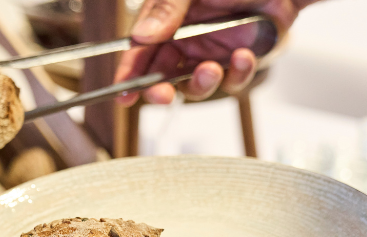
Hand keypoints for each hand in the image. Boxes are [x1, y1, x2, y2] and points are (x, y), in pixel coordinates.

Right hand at [114, 0, 310, 104]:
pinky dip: (237, 74)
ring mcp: (210, 54)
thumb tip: (141, 35)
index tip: (123, 95)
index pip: (140, 52)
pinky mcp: (237, 63)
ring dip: (202, 84)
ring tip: (212, 68)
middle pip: (162, 78)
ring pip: (196, 87)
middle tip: (162, 96)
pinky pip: (232, 82)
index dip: (129, 75)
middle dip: (160, 91)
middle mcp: (184, 42)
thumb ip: (166, 9)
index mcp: (165, 21)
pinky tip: (244, 56)